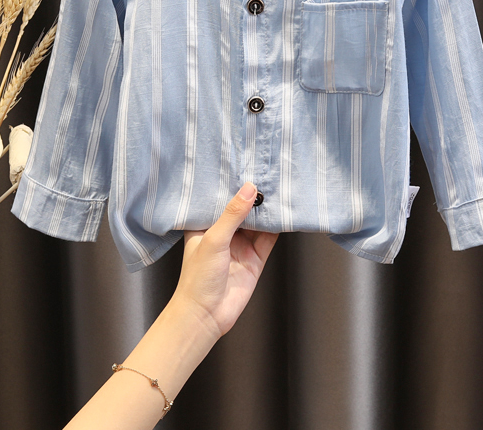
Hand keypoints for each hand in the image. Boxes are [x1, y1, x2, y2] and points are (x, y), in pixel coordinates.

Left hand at [172, 182, 278, 338]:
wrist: (206, 315)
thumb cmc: (198, 278)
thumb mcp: (213, 238)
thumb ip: (232, 214)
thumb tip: (249, 190)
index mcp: (205, 225)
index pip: (219, 200)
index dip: (230, 185)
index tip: (243, 167)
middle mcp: (223, 233)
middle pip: (241, 209)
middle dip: (253, 195)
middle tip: (266, 173)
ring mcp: (240, 246)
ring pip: (257, 222)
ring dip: (266, 210)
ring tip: (279, 188)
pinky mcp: (254, 259)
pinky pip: (269, 238)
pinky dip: (277, 227)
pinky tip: (284, 213)